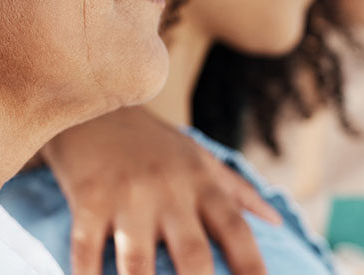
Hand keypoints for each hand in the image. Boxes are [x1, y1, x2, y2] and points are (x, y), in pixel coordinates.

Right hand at [42, 106, 279, 274]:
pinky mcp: (88, 198)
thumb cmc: (152, 141)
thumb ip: (237, 191)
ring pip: (138, 263)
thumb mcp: (198, 156)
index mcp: (201, 183)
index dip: (252, 266)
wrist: (94, 104)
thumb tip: (277, 221)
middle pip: (193, 255)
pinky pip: (86, 251)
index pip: (236, 229)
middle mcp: (169, 191)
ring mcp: (128, 197)